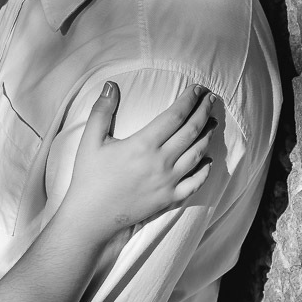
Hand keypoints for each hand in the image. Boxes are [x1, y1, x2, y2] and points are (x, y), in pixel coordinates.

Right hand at [65, 82, 216, 233]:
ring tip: (212, 122)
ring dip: (207, 135)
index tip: (196, 89)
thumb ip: (102, 111)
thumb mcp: (90, 141)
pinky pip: (195, 183)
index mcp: (143, 144)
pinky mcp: (170, 198)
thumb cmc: (89, 178)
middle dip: (204, 112)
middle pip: (191, 131)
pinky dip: (205, 170)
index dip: (189, 100)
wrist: (91, 217)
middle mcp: (161, 162)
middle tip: (211, 99)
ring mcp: (168, 181)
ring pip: (197, 154)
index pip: (175, 115)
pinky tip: (208, 160)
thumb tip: (111, 85)